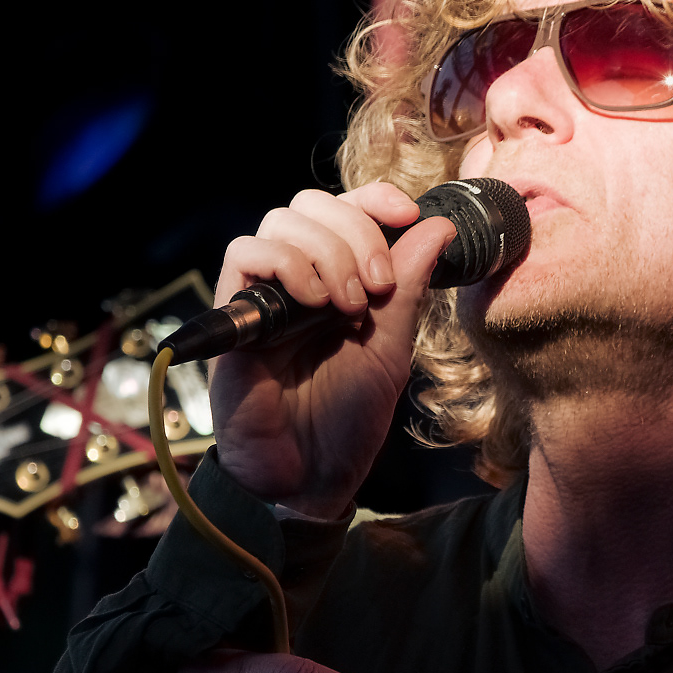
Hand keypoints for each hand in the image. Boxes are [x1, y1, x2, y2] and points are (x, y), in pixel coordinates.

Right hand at [209, 183, 456, 518]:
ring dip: (328, 253)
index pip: (345, 207)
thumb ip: (409, 286)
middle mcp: (296, 278)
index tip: (408, 214)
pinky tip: (315, 303)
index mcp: (336, 278)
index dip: (375, 198)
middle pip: (312, 204)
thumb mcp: (393, 346)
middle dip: (356, 231)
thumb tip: (439, 226)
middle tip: (378, 286)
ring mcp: (263, 294)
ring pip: (282, 222)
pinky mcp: (232, 315)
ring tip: (349, 307)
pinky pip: (246, 253)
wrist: (310, 474)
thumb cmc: (347, 418)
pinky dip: (289, 264)